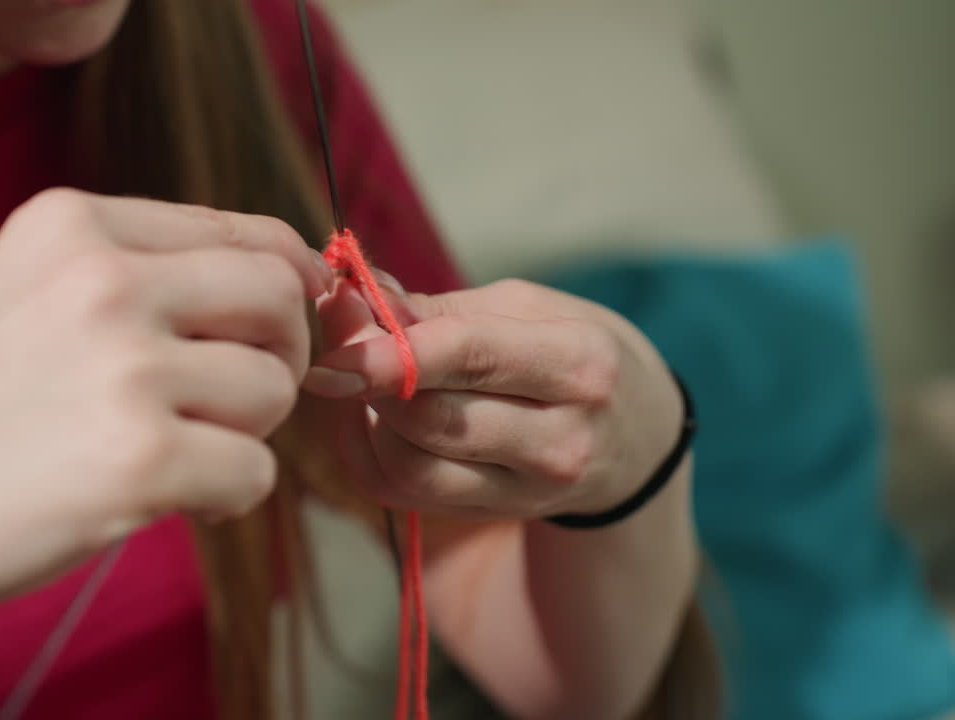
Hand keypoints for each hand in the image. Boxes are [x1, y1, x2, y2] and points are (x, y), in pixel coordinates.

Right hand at [0, 188, 330, 624]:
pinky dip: (226, 495)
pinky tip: (165, 498)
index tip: (287, 325)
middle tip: (238, 401)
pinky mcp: (140, 459)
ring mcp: (124, 367)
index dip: (289, 283)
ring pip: (273, 389)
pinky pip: (254, 472)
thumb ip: (138, 272)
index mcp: (75, 223)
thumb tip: (285, 281)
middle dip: (281, 354)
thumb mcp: (23, 291)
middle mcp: (105, 278)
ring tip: (170, 451)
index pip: (246, 231)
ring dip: (242, 432)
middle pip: (279, 297)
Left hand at [303, 274, 681, 519]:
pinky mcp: (493, 515)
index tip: (333, 320)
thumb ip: (438, 309)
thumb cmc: (572, 352)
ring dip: (365, 417)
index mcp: (579, 364)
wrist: (635, 439)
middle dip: (367, 375)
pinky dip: (366, 451)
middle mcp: (560, 439)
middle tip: (337, 339)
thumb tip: (352, 295)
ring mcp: (529, 491)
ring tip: (364, 378)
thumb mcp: (528, 309)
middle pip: (430, 418)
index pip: (470, 355)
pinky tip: (369, 416)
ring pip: (409, 466)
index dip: (392, 343)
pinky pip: (401, 493)